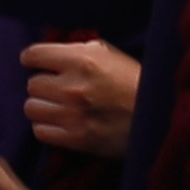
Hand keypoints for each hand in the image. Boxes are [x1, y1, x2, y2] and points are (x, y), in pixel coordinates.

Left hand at [23, 37, 144, 162]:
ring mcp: (72, 114)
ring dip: (43, 107)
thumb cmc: (135, 82)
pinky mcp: (76, 139)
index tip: (35, 63)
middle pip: (32, 84)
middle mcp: (73, 86)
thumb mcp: (110, 54)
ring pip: (31, 108)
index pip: (33, 55)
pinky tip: (60, 123)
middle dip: (43, 85)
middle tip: (57, 88)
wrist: (158, 117)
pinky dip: (47, 127)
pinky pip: (40, 131)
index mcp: (82, 60)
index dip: (32, 59)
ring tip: (58, 106)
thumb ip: (78, 50)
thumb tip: (52, 53)